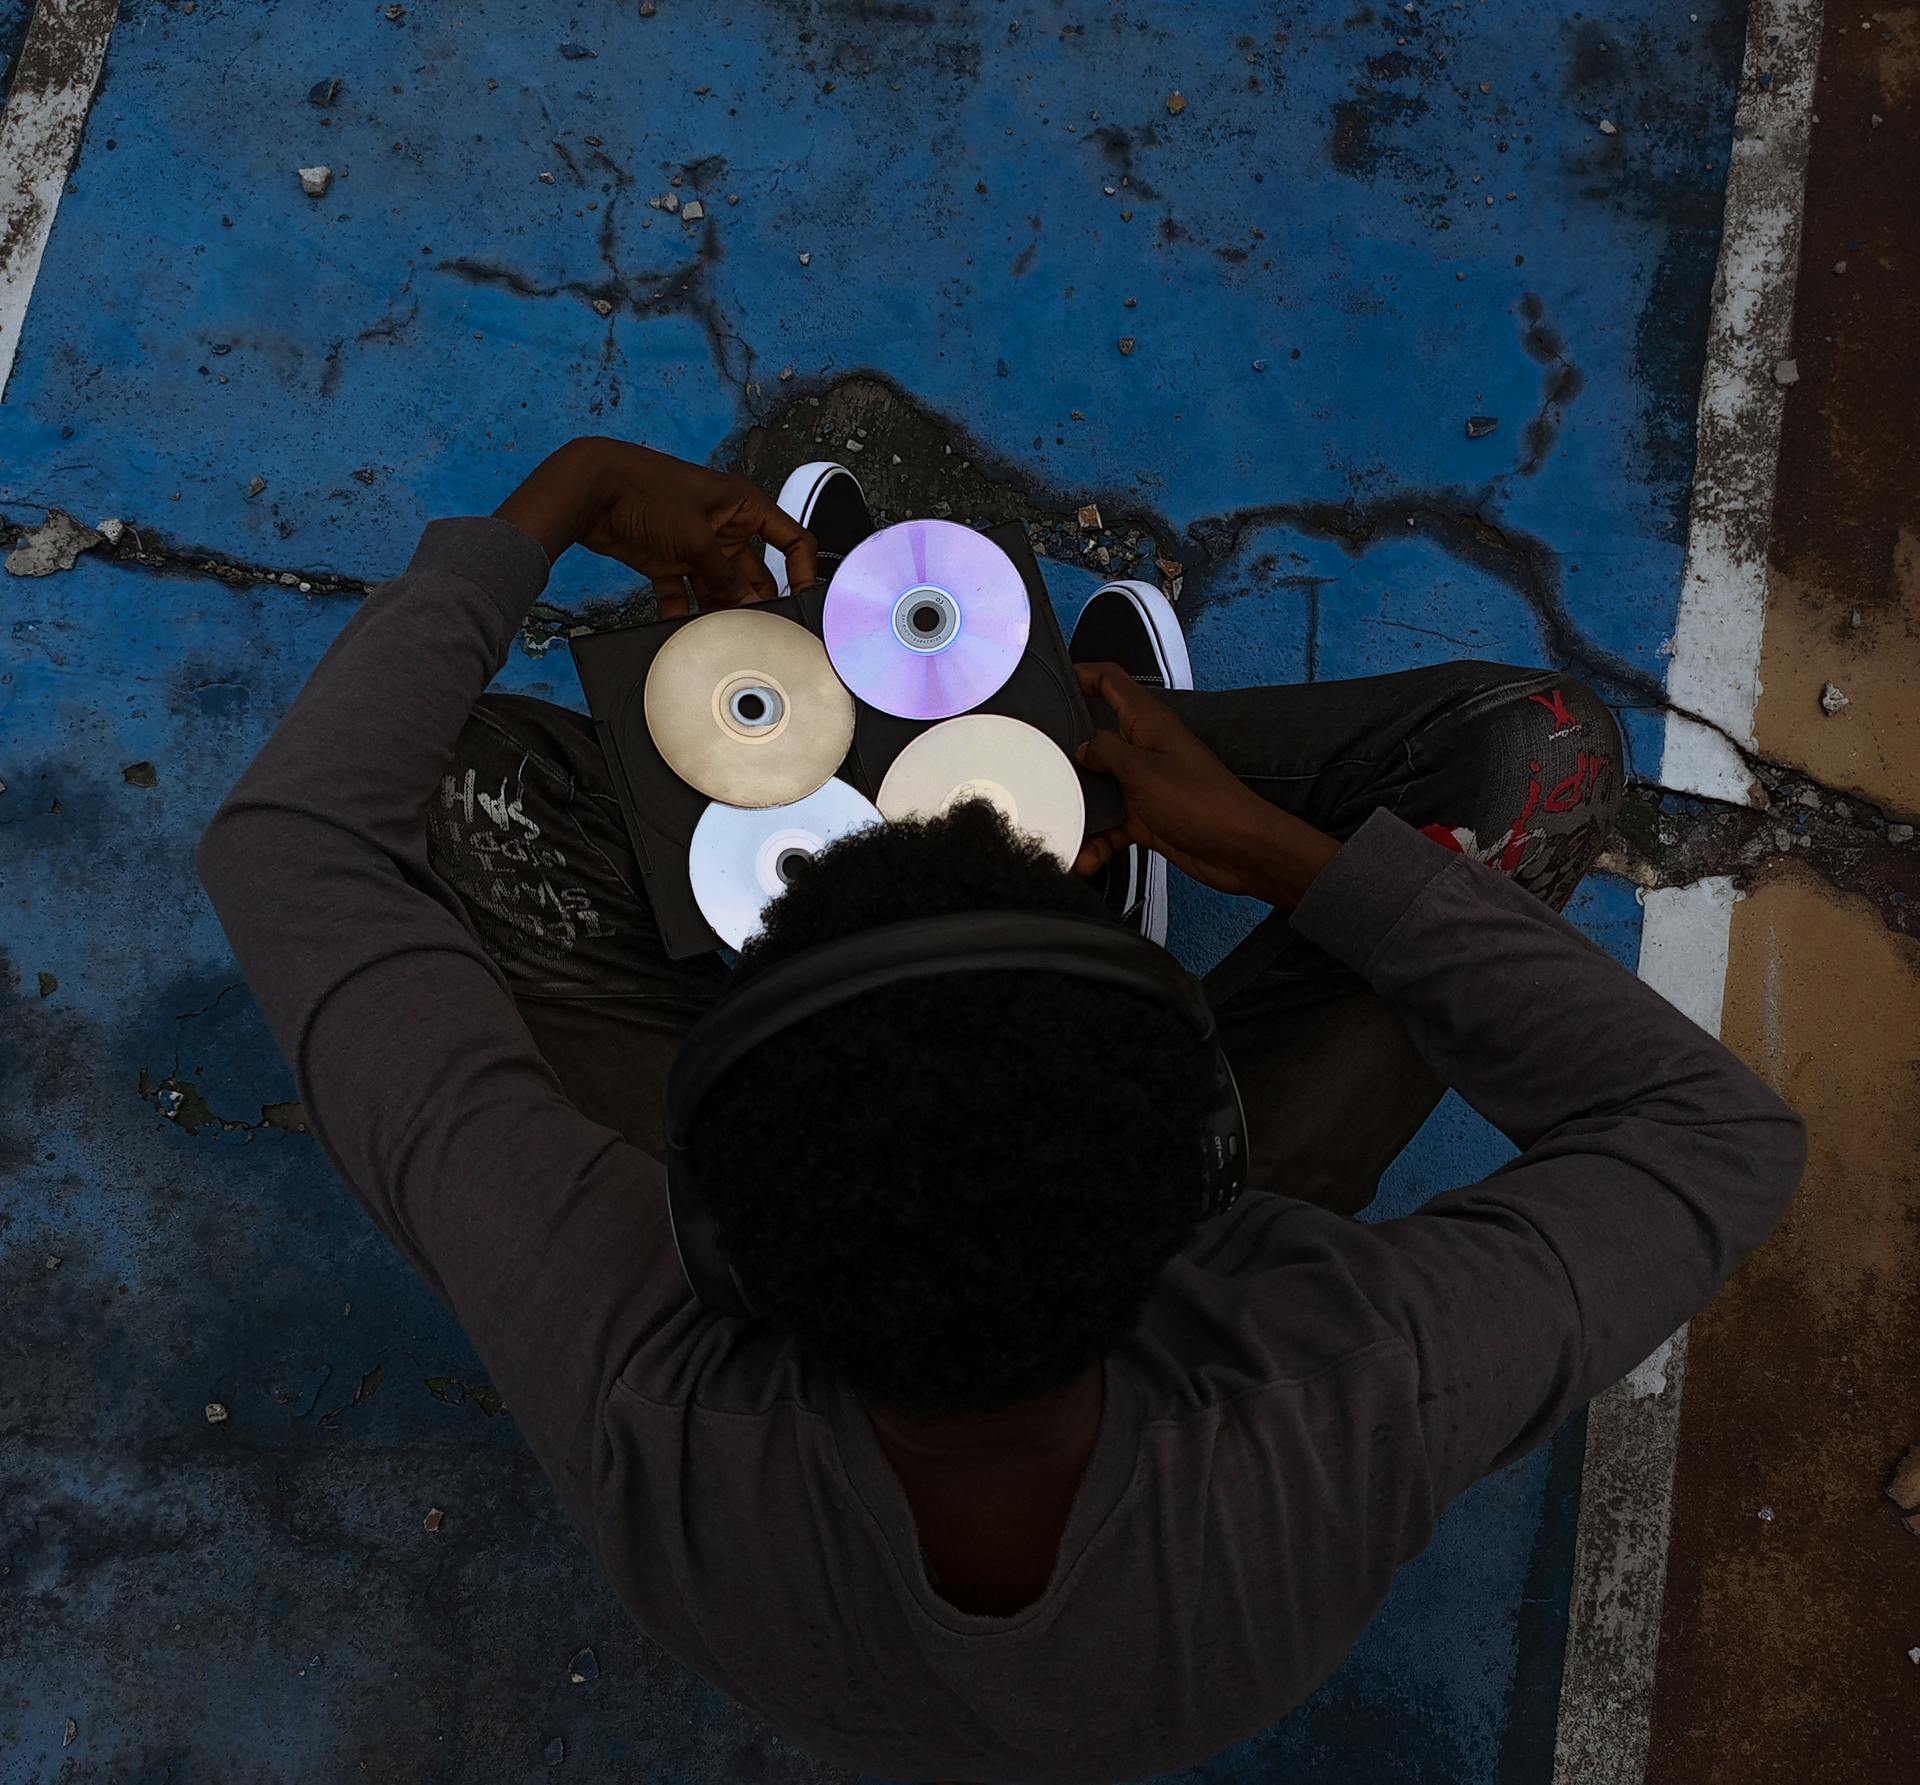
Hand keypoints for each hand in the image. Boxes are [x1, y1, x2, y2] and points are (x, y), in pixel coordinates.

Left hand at [494, 437, 816, 616]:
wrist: (590, 489)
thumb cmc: (648, 491)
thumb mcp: (696, 536)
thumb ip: (723, 574)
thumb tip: (746, 604)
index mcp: (742, 506)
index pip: (790, 538)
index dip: (802, 569)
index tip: (804, 601)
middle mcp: (724, 526)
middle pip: (753, 572)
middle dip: (755, 600)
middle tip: (759, 631)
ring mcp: (696, 545)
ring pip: (719, 587)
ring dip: (720, 610)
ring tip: (726, 637)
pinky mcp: (668, 561)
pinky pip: (684, 593)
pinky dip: (683, 612)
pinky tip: (684, 633)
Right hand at [1073, 662, 1339, 909]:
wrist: (1240, 851)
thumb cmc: (1197, 801)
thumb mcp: (1143, 770)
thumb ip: (1106, 752)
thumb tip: (1081, 748)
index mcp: (1147, 723)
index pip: (1111, 681)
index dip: (1082, 673)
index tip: (1049, 680)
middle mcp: (1143, 749)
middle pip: (1095, 737)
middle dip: (1064, 749)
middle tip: (1026, 756)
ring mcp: (1143, 785)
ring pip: (1098, 788)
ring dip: (1077, 807)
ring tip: (1048, 821)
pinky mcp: (1145, 818)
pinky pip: (1111, 826)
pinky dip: (1097, 842)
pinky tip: (1080, 861)